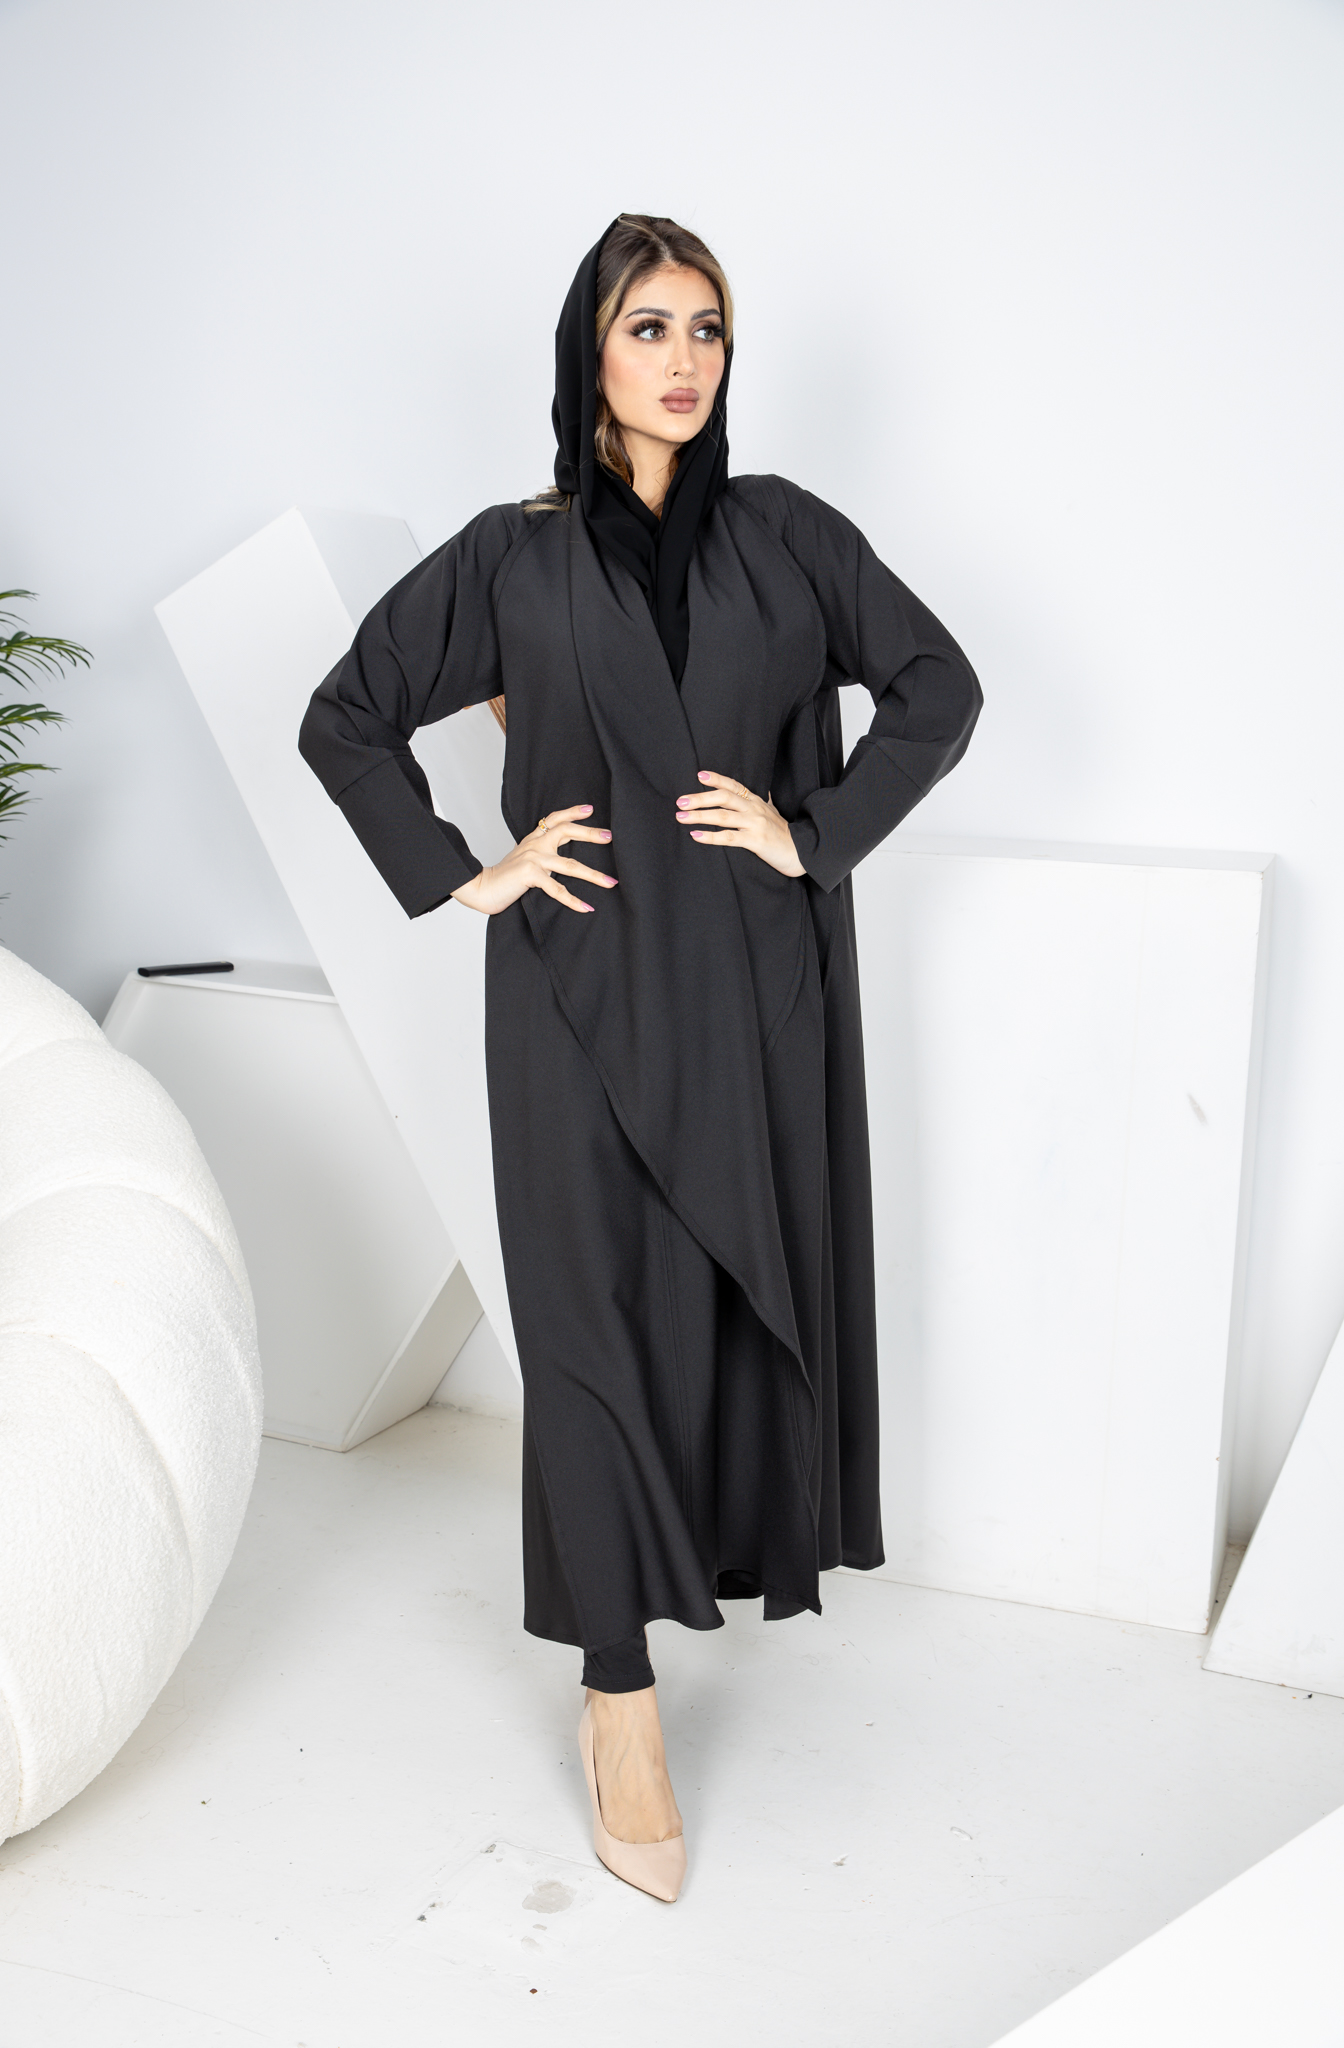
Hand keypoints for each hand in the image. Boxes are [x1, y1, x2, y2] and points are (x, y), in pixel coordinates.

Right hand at [451, 804, 615, 915]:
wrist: (481, 888)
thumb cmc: (503, 878)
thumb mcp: (522, 859)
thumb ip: (539, 853)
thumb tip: (560, 859)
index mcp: (533, 840)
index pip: (554, 819)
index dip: (572, 812)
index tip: (590, 810)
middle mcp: (535, 845)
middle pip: (566, 831)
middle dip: (590, 833)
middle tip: (610, 836)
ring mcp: (533, 859)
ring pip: (570, 865)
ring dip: (593, 875)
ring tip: (611, 882)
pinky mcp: (530, 875)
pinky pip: (557, 889)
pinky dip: (573, 900)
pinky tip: (586, 907)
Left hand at [675, 771, 805, 878]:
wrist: (801, 852)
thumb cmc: (783, 833)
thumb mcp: (773, 812)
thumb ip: (764, 801)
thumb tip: (762, 790)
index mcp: (757, 801)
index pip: (734, 785)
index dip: (717, 779)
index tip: (699, 775)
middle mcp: (755, 809)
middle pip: (724, 797)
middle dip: (700, 798)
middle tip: (680, 801)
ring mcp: (755, 824)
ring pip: (723, 816)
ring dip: (700, 815)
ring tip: (681, 817)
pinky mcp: (756, 841)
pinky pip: (729, 837)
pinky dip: (710, 836)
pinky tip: (696, 835)